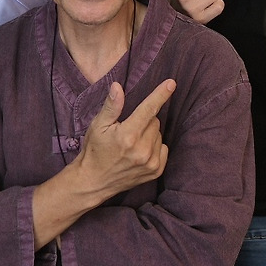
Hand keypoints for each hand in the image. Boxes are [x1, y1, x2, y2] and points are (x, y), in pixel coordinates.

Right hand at [75, 79, 173, 196]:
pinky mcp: (156, 171)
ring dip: (149, 133)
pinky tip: (140, 151)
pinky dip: (154, 146)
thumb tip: (118, 86)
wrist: (94, 182)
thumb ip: (111, 106)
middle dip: (144, 120)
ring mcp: (151, 162)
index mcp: (128, 136)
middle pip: (154, 121)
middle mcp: (142, 150)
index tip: (171, 83)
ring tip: (132, 143)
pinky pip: (163, 148)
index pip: (148, 109)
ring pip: (159, 134)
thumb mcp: (98, 126)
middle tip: (128, 129)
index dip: (160, 94)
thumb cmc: (94, 150)